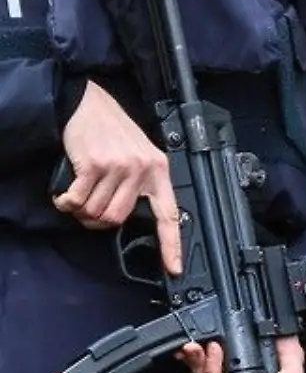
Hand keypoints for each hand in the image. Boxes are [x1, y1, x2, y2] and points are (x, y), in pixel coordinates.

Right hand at [55, 82, 181, 275]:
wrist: (89, 104)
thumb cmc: (113, 131)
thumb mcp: (139, 153)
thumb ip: (140, 183)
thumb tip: (131, 217)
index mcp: (159, 170)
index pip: (169, 214)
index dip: (172, 244)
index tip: (173, 268)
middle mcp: (142, 169)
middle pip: (118, 219)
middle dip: (98, 221)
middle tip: (88, 210)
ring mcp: (118, 167)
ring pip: (97, 212)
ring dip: (81, 211)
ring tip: (78, 195)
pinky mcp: (94, 165)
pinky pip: (78, 201)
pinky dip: (66, 202)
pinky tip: (65, 193)